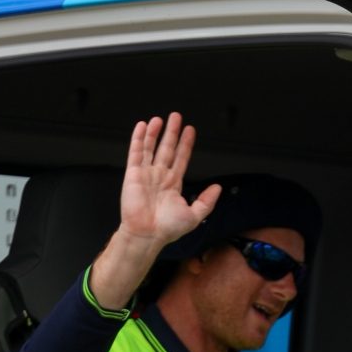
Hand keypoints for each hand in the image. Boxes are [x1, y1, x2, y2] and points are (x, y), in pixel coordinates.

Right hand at [89, 113, 221, 310]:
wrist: (147, 234)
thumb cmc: (167, 228)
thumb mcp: (195, 215)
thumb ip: (206, 201)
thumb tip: (218, 188)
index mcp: (173, 184)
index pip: (181, 158)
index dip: (186, 144)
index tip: (190, 131)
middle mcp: (159, 176)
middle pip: (167, 148)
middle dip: (172, 133)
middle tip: (176, 117)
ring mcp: (146, 173)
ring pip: (151, 147)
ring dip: (155, 132)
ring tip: (161, 118)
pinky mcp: (133, 173)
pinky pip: (136, 152)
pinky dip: (138, 138)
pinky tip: (142, 126)